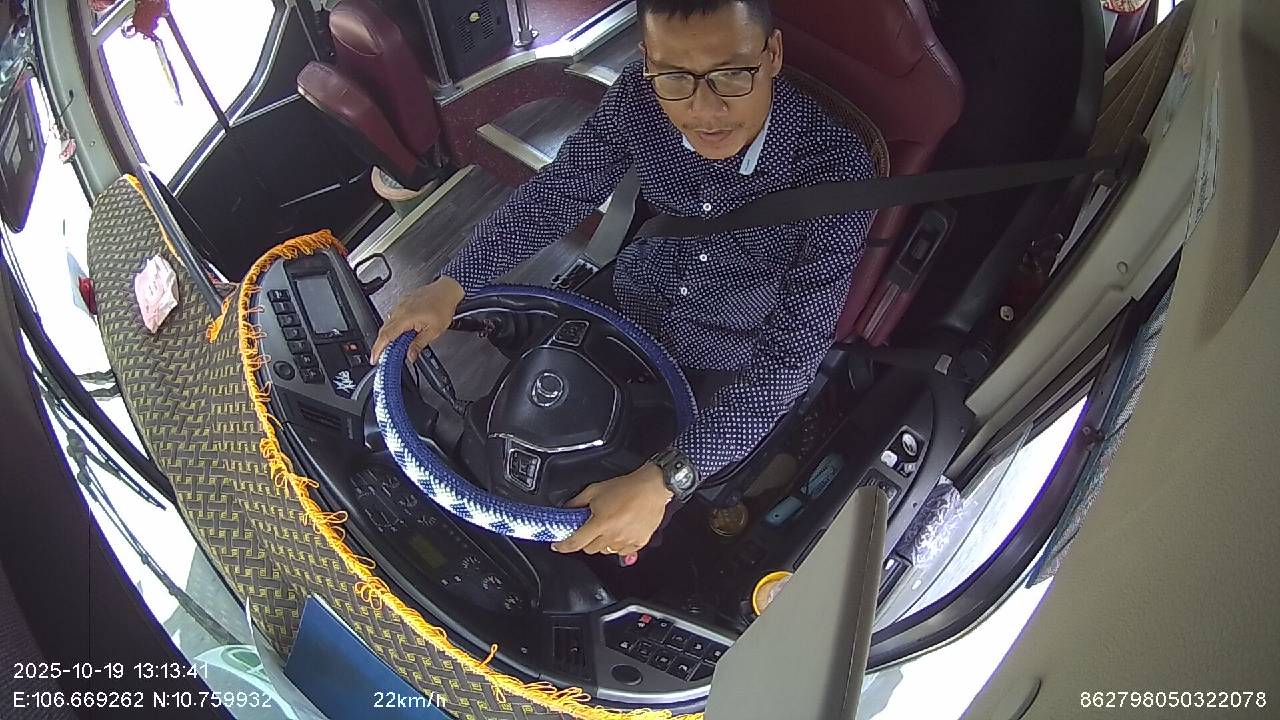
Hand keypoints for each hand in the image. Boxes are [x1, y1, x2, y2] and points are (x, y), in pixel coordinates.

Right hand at [370, 276, 464, 364]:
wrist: (447, 289)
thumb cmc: (443, 306)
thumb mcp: (434, 331)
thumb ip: (419, 344)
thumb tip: (411, 356)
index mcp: (406, 317)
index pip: (386, 336)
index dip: (378, 349)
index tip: (374, 358)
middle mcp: (400, 310)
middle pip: (384, 330)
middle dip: (380, 345)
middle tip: (382, 357)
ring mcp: (400, 305)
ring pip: (388, 323)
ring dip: (388, 336)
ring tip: (394, 346)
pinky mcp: (403, 302)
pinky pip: (393, 316)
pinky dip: (393, 327)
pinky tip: (400, 333)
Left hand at [551, 464, 672, 556]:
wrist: (652, 487)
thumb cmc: (626, 487)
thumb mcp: (595, 490)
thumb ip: (577, 502)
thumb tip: (566, 509)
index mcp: (600, 523)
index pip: (575, 542)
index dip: (563, 546)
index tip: (557, 546)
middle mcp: (613, 535)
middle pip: (590, 549)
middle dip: (586, 540)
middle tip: (590, 528)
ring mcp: (626, 541)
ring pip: (605, 551)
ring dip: (602, 543)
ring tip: (608, 527)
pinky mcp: (638, 543)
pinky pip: (622, 552)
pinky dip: (617, 545)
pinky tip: (620, 532)